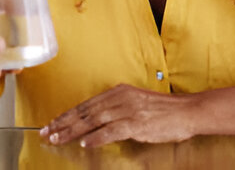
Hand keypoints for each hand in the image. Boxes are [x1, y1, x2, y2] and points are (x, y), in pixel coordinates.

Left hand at [40, 84, 197, 146]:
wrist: (187, 112)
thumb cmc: (164, 111)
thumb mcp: (136, 103)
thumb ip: (116, 110)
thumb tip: (95, 122)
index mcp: (119, 92)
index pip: (86, 104)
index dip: (67, 114)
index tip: (52, 123)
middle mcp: (121, 98)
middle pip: (85, 111)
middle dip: (63, 122)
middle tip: (47, 131)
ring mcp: (128, 110)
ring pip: (93, 120)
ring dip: (73, 130)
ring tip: (59, 137)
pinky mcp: (137, 123)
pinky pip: (112, 131)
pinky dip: (97, 137)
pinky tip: (86, 142)